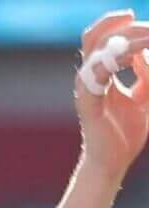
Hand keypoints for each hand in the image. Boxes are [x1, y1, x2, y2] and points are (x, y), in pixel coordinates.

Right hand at [77, 12, 148, 177]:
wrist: (114, 162)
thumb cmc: (127, 132)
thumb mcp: (146, 95)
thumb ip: (146, 73)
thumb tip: (146, 52)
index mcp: (101, 75)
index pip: (104, 39)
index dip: (123, 26)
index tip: (144, 25)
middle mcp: (89, 79)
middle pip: (94, 38)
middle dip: (121, 27)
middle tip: (148, 29)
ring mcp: (86, 90)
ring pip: (96, 52)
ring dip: (124, 42)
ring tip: (147, 39)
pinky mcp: (88, 103)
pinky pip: (94, 75)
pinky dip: (113, 61)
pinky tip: (134, 58)